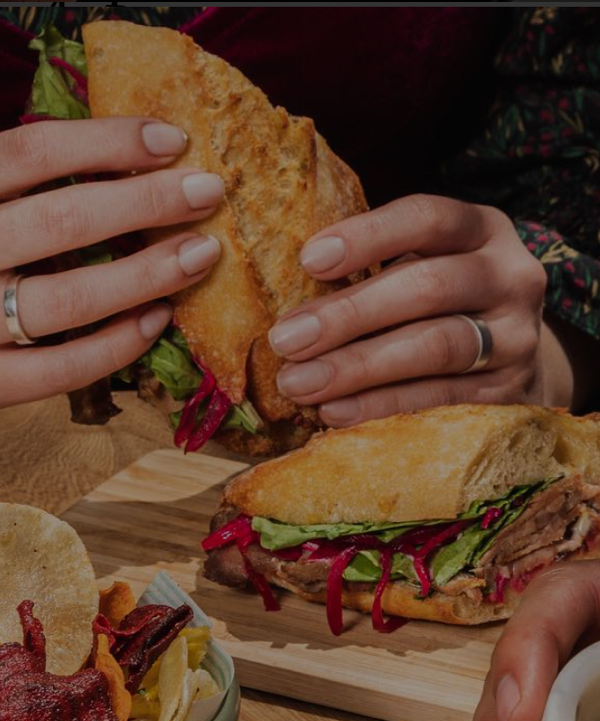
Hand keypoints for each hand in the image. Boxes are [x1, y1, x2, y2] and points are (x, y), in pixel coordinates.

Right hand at [0, 117, 223, 406]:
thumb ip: (22, 185)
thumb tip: (121, 160)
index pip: (31, 153)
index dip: (107, 142)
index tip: (173, 140)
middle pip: (61, 220)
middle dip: (145, 203)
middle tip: (209, 192)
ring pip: (67, 297)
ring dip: (144, 274)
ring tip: (200, 255)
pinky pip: (61, 369)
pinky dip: (115, 345)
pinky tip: (159, 319)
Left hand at [269, 194, 548, 426]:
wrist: (513, 368)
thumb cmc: (443, 309)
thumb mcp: (425, 268)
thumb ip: (375, 270)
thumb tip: (289, 301)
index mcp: (482, 229)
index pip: (426, 218)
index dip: (367, 237)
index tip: (308, 260)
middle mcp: (510, 276)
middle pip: (426, 288)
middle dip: (348, 315)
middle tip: (286, 340)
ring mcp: (517, 338)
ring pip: (435, 347)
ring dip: (359, 367)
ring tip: (299, 384)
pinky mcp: (511, 394)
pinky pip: (441, 400)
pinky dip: (384, 406)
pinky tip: (336, 412)